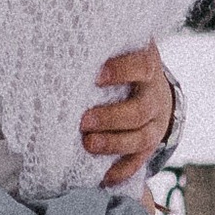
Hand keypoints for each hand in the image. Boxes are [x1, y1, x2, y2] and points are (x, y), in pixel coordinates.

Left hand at [81, 43, 172, 187]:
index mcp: (147, 65)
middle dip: (111, 117)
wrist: (153, 86)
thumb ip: (99, 43)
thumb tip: (59, 36)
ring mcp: (155, 121)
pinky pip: (140, 160)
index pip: (141, 65)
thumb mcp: (118, 47)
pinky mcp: (150, 143)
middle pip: (139, 110)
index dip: (122, 71)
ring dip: (114, 143)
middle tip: (83, 121)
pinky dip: (122, 170)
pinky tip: (104, 177)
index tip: (96, 76)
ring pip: (141, 137)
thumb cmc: (121, 62)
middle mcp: (154, 94)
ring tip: (88, 145)